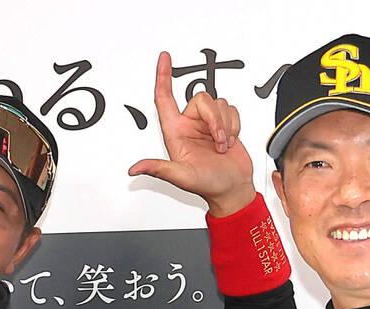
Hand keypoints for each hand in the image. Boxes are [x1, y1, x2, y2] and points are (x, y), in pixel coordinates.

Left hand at [129, 51, 255, 216]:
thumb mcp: (180, 178)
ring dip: (225, 126)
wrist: (232, 189)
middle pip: (201, 98)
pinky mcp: (225, 124)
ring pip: (218, 103)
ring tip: (222, 146)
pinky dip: (234, 126)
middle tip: (217, 142)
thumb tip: (135, 169)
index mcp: (176, 133)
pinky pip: (231, 109)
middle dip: (214, 120)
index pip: (165, 98)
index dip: (163, 76)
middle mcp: (190, 125)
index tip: (164, 59)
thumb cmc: (208, 186)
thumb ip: (158, 169)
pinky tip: (230, 141)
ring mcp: (208, 125)